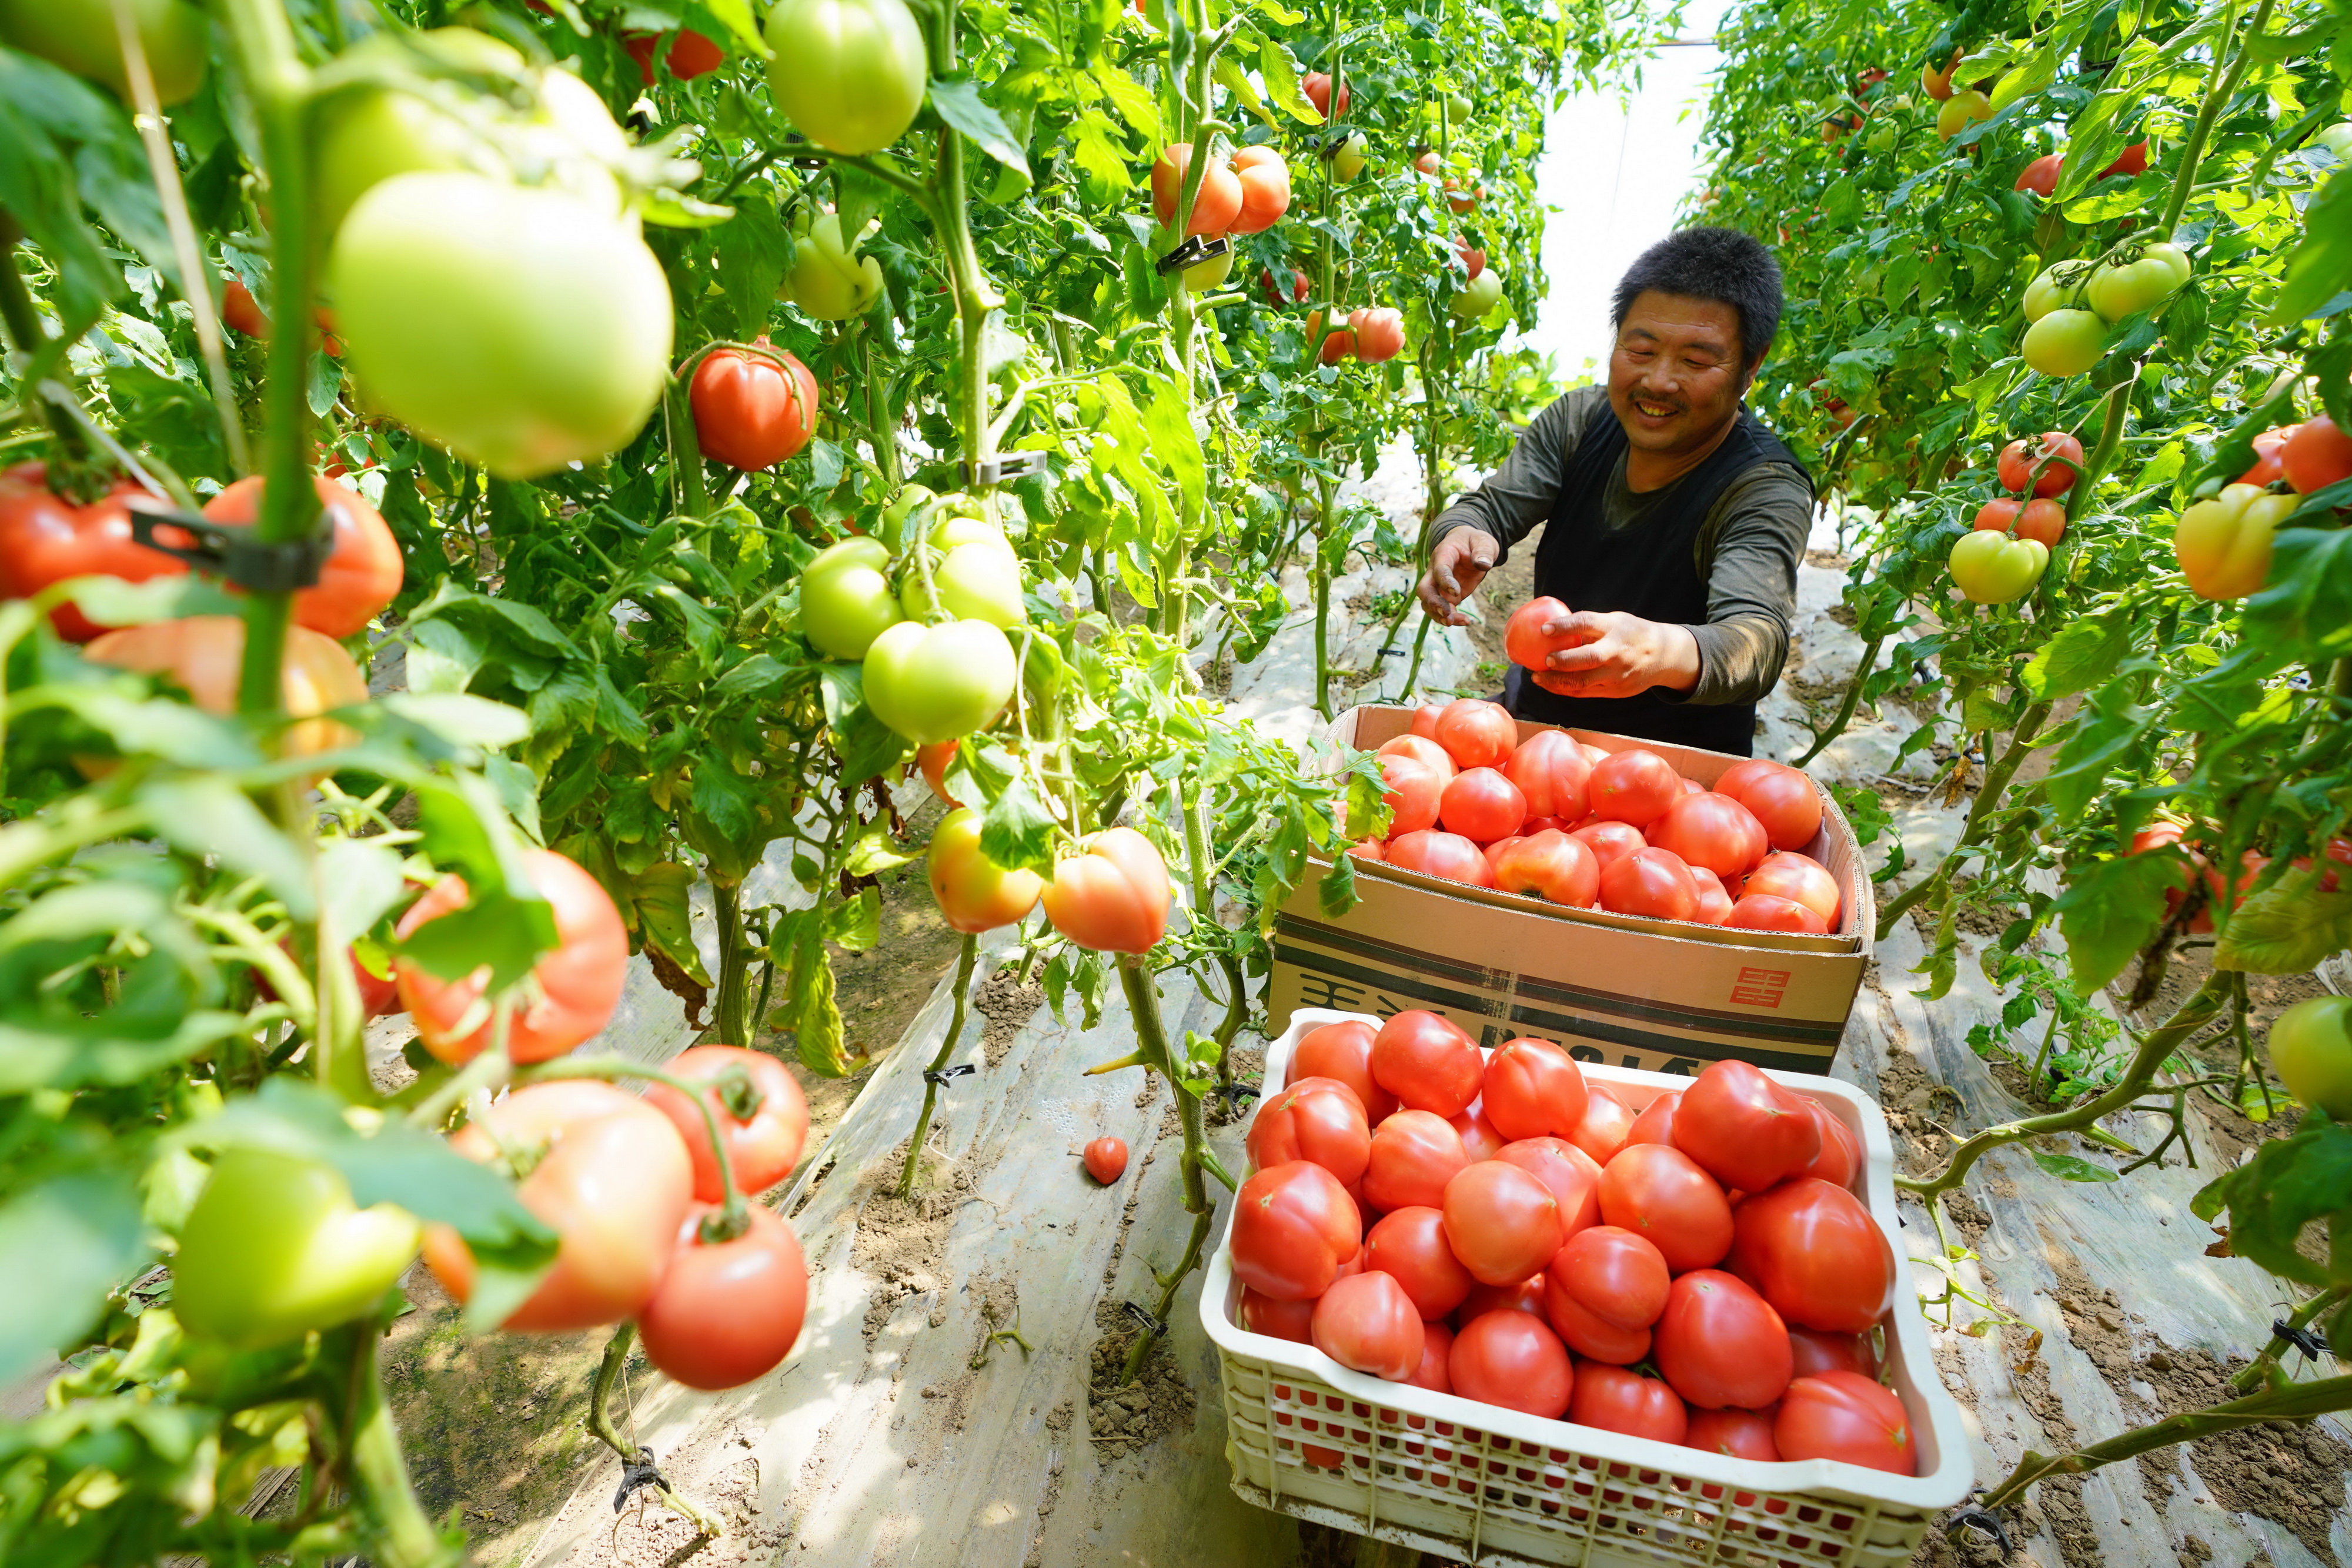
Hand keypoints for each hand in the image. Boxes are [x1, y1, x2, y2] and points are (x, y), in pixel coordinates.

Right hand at [1416, 528, 1499, 625]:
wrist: (1469, 546)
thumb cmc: (1475, 542)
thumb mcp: (1484, 542)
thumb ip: (1483, 551)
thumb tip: (1484, 565)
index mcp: (1443, 554)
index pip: (1439, 570)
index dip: (1445, 582)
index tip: (1457, 593)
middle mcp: (1435, 571)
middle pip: (1424, 589)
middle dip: (1432, 603)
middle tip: (1446, 614)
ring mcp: (1439, 585)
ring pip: (1429, 603)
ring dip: (1438, 615)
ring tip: (1456, 622)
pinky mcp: (1446, 596)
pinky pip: (1441, 610)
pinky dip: (1451, 618)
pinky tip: (1465, 621)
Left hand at [1530, 611, 1700, 699]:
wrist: (1665, 656)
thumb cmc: (1630, 633)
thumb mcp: (1615, 621)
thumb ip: (1589, 625)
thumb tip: (1552, 628)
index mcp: (1615, 628)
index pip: (1587, 623)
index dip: (1565, 626)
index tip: (1545, 629)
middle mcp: (1617, 652)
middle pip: (1587, 658)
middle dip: (1562, 661)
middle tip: (1543, 661)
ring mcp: (1617, 674)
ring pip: (1582, 682)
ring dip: (1556, 681)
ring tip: (1536, 677)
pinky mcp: (1616, 691)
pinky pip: (1585, 692)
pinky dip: (1565, 690)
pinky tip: (1550, 684)